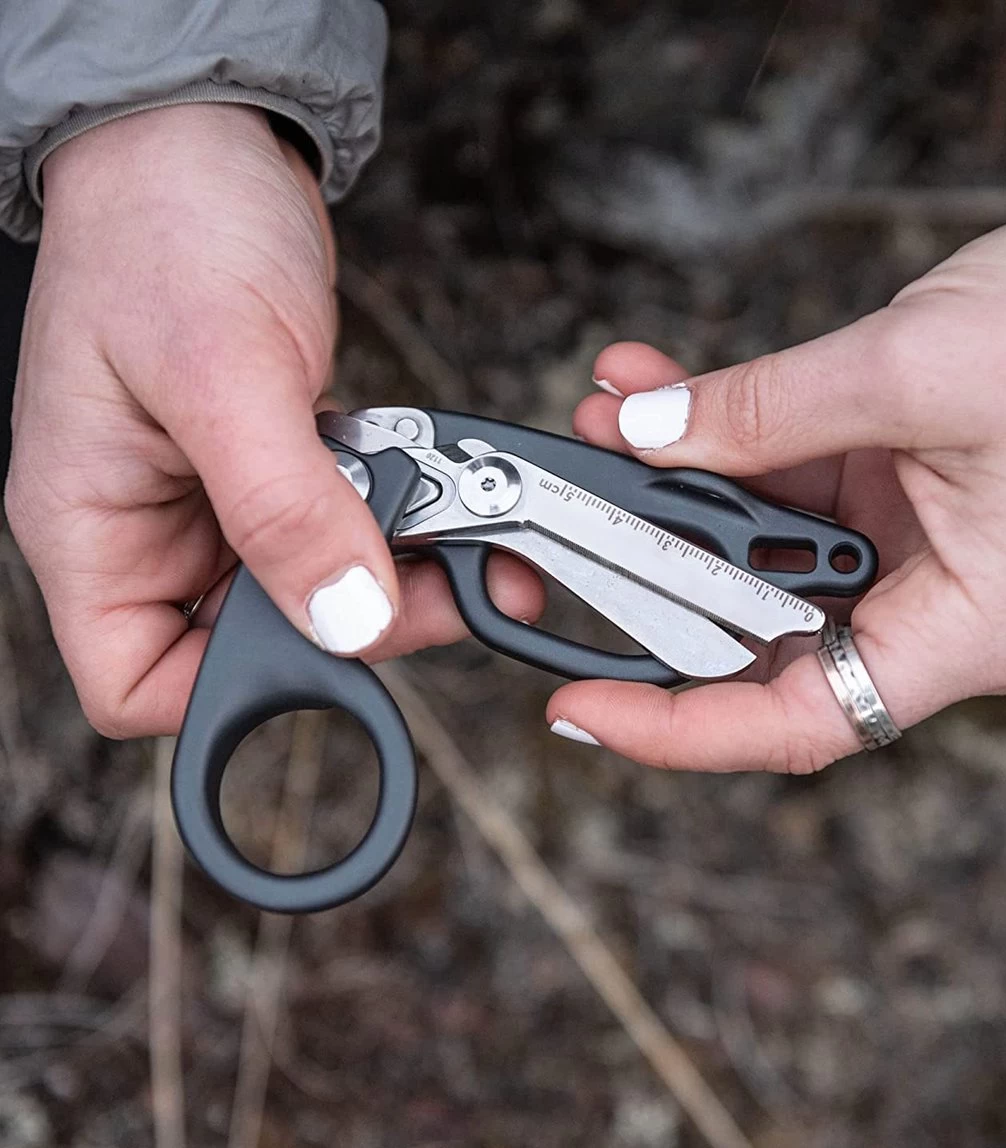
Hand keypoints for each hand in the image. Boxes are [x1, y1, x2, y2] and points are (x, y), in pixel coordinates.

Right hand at [5, 104, 537, 737]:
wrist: (206, 144)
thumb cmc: (169, 225)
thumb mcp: (223, 371)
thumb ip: (283, 504)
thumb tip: (343, 618)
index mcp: (92, 526)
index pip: (135, 682)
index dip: (232, 693)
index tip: (332, 645)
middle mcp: (151, 531)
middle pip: (251, 645)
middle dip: (351, 623)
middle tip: (437, 583)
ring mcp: (217, 504)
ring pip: (312, 590)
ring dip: (394, 574)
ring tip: (462, 535)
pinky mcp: (275, 470)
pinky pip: (342, 529)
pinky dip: (397, 524)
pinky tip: (440, 500)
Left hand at [553, 177, 1005, 771]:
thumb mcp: (912, 370)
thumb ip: (765, 411)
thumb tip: (648, 435)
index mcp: (968, 631)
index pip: (799, 723)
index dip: (679, 730)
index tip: (586, 708)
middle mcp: (938, 611)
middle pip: (766, 635)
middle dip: (660, 568)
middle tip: (577, 518)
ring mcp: (918, 554)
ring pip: (769, 552)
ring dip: (686, 485)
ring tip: (613, 415)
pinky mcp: (904, 497)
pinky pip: (795, 489)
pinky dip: (733, 442)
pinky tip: (668, 390)